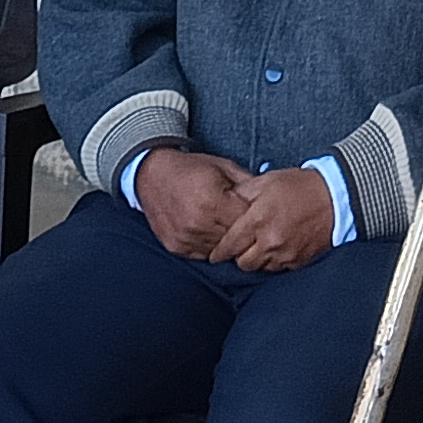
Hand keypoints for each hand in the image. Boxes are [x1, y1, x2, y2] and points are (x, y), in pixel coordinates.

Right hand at [132, 148, 252, 259]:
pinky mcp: (177, 248)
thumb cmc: (191, 168)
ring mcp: (186, 238)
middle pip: (235, 240)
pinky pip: (203, 255)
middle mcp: (199, 224)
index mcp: (213, 202)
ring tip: (226, 227)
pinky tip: (211, 232)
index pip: (247, 223)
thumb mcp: (224, 167)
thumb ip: (249, 184)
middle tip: (247, 225)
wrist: (151, 174)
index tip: (259, 215)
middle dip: (243, 233)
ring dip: (227, 243)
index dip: (255, 218)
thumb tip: (271, 198)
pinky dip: (210, 246)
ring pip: (220, 252)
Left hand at [210, 165, 334, 273]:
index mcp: (257, 221)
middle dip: (238, 256)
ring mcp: (286, 254)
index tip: (215, 254)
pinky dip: (273, 262)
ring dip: (256, 260)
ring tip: (258, 247)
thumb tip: (224, 204)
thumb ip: (241, 194)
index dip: (219, 252)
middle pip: (243, 263)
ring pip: (260, 268)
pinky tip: (275, 250)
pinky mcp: (299, 262)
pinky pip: (278, 269)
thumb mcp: (265, 181)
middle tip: (239, 247)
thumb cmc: (299, 186)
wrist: (336, 197)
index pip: (229, 246)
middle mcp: (270, 242)